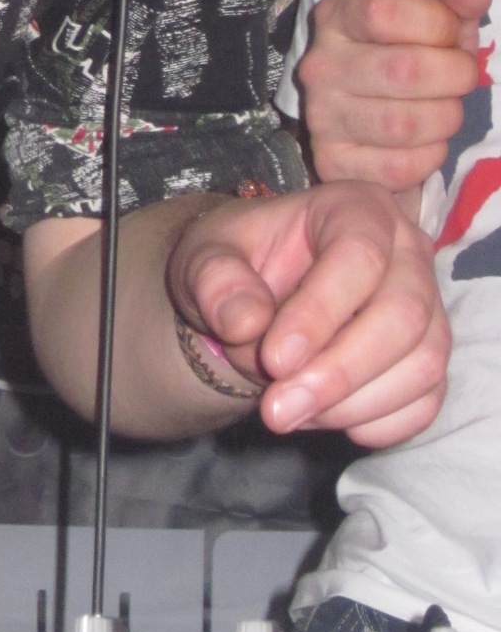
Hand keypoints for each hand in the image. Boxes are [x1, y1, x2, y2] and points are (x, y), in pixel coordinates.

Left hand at [166, 182, 448, 447]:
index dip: (319, 313)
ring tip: (286, 409)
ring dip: (350, 404)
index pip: (359, 255)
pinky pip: (423, 403)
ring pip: (421, 365)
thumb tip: (246, 322)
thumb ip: (214, 282)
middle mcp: (407, 253)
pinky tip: (319, 416)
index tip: (272, 360)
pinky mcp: (427, 360)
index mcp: (356, 208)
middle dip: (338, 373)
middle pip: (403, 316)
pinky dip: (373, 423)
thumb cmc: (234, 268)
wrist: (252, 302)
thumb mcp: (204, 259)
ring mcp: (427, 309)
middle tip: (275, 410)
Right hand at [297, 0, 488, 194]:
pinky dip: (429, 156)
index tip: (449, 34)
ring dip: (445, 118)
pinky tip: (425, 140)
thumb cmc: (404, 48)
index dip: (436, 23)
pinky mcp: (331, 161)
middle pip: (404, 71)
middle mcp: (320, 64)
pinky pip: (400, 167)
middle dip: (455, 75)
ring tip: (443, 107)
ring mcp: (321, 115)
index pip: (384, 11)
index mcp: (337, 15)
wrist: (364, 100)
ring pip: (405, 125)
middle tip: (459, 75)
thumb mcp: (427, 13)